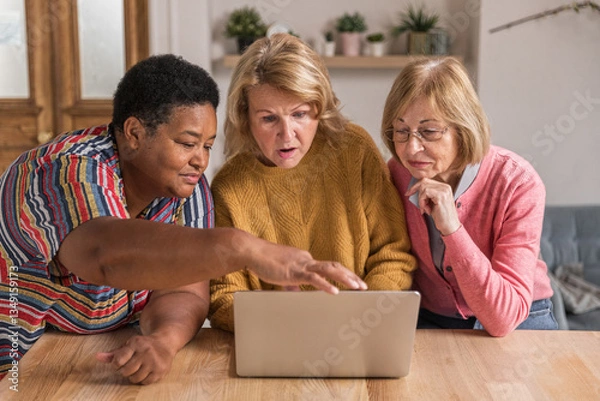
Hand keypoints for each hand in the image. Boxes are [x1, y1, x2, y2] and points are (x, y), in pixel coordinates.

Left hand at [96, 333, 174, 384]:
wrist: (166, 342)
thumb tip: (97, 357)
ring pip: (135, 378)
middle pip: (125, 371)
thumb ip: (113, 353)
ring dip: (134, 376)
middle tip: (130, 366)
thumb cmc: (143, 345)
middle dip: (125, 371)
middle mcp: (145, 352)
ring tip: (138, 369)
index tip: (119, 363)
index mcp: (136, 343)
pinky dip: (143, 379)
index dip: (116, 365)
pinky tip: (146, 371)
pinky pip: (145, 382)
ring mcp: (154, 362)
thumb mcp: (128, 345)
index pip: (118, 361)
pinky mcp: (160, 370)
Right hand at [246, 239, 366, 293]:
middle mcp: (306, 260)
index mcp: (305, 260)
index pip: (328, 267)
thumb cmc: (263, 261)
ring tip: (357, 287)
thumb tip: (295, 292)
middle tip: (363, 286)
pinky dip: (325, 285)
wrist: (251, 251)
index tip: (354, 282)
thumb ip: (290, 283)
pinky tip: (334, 292)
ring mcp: (301, 264)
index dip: (343, 274)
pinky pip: (313, 278)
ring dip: (345, 278)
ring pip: (329, 270)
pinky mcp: (293, 271)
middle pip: (334, 266)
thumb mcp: (280, 274)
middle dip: (350, 276)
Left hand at [406, 178, 461, 235]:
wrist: (449, 226)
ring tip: (426, 209)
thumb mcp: (432, 203)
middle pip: (424, 182)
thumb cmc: (441, 216)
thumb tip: (413, 190)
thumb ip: (426, 195)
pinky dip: (422, 202)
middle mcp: (445, 187)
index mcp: (444, 187)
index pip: (426, 181)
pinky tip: (427, 210)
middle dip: (417, 192)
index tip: (408, 192)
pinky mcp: (441, 196)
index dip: (415, 186)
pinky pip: (425, 193)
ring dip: (421, 200)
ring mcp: (444, 190)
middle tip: (419, 204)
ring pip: (423, 188)